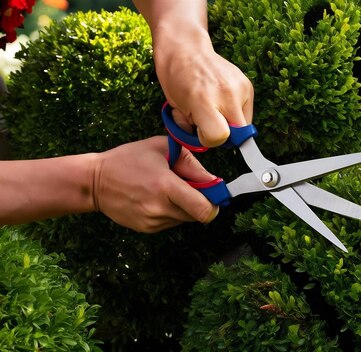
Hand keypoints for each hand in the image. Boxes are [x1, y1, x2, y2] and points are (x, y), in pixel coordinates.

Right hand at [92, 136, 218, 232]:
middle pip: (197, 215)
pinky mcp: (147, 229)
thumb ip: (191, 163)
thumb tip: (212, 180)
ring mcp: (152, 221)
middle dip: (200, 202)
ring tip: (167, 190)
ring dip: (185, 207)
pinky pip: (171, 223)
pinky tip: (156, 198)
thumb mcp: (161, 148)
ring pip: (185, 219)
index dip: (214, 203)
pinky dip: (171, 212)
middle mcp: (160, 208)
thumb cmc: (128, 159)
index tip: (213, 192)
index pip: (204, 209)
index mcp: (166, 186)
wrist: (93, 181)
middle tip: (188, 186)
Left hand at [153, 29, 253, 147]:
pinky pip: (246, 111)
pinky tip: (222, 99)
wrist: (186, 49)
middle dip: (225, 134)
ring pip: (244, 124)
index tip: (202, 133)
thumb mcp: (176, 109)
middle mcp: (225, 93)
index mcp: (202, 100)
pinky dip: (235, 111)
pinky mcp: (248, 85)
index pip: (219, 136)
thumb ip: (195, 128)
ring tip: (216, 107)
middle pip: (237, 133)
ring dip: (231, 122)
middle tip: (211, 123)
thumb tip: (211, 142)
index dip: (210, 140)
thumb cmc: (176, 79)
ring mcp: (240, 88)